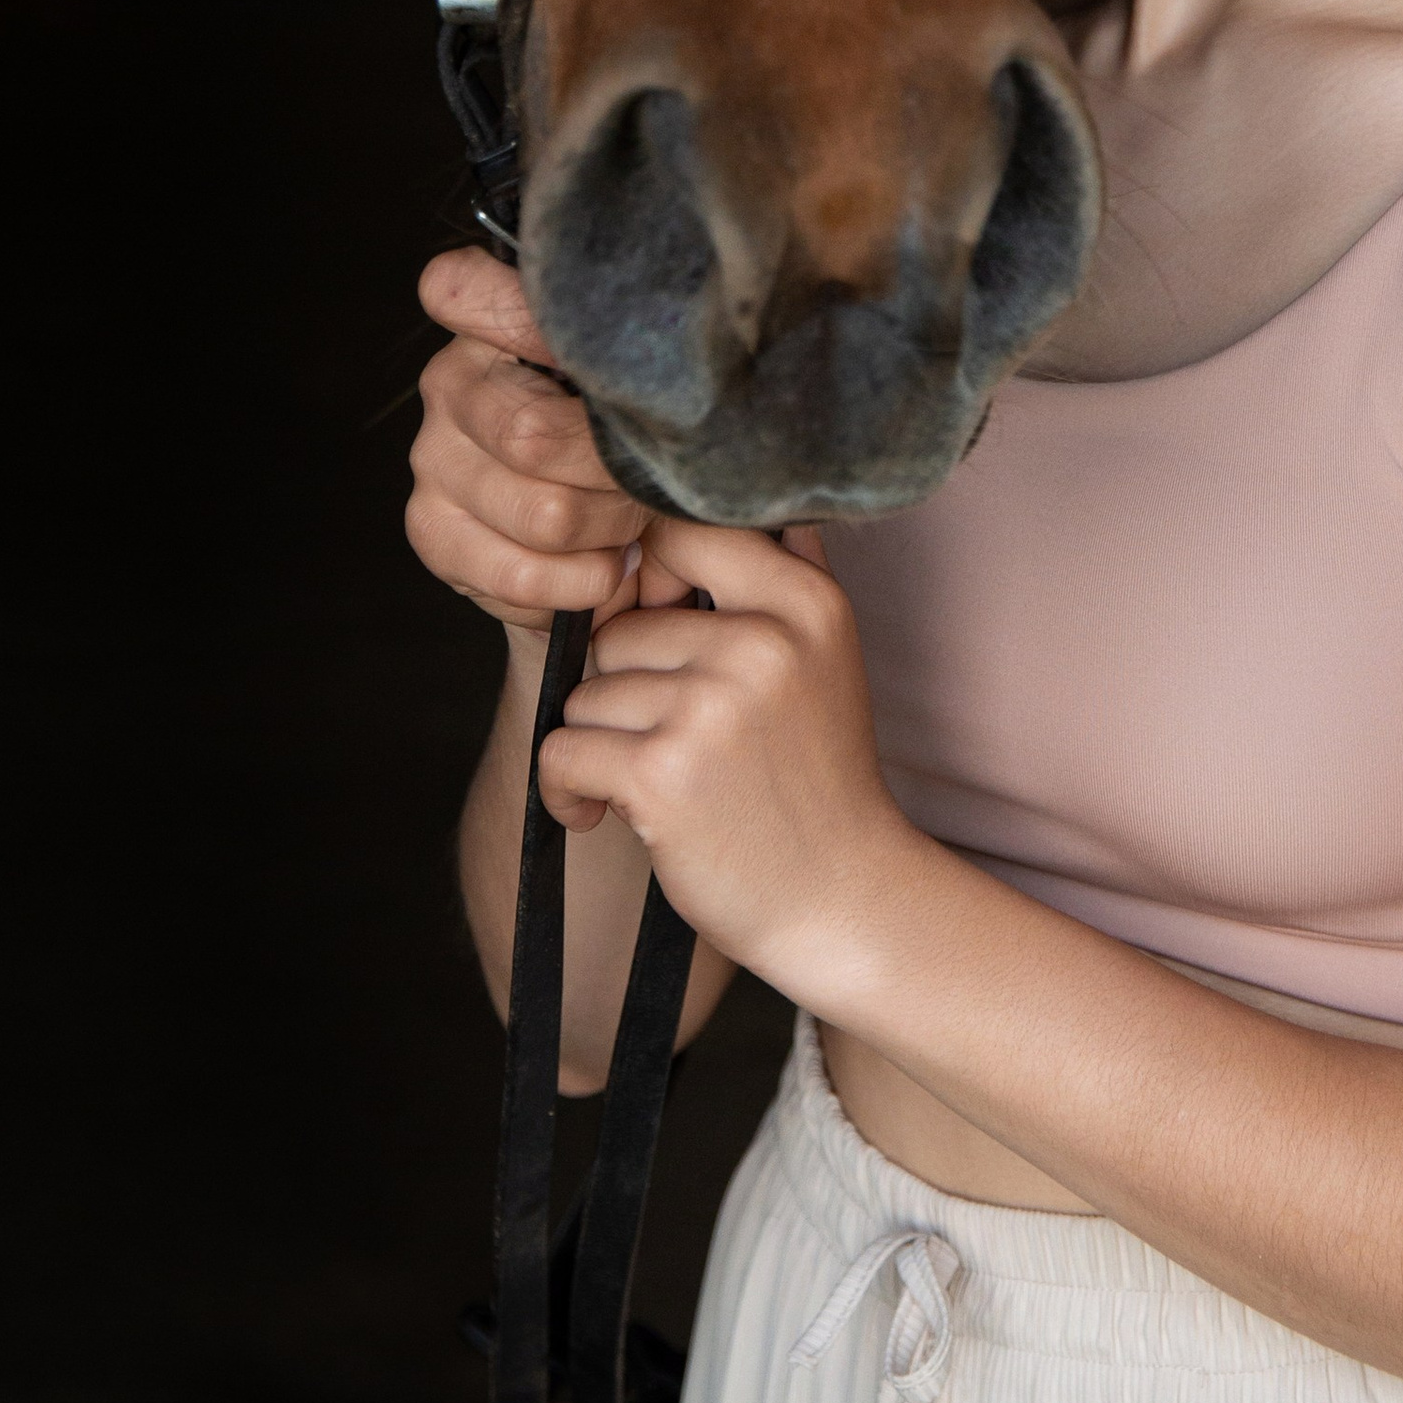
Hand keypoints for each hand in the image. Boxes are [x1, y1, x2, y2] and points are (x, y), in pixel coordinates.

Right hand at [405, 245, 652, 638]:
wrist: (611, 542)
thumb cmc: (637, 444)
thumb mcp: (647, 387)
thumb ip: (634, 354)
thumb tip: (664, 343)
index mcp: (497, 322)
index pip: (463, 288)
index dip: (519, 313)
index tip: (587, 349)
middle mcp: (451, 381)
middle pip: (535, 434)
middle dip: (616, 477)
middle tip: (648, 483)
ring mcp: (432, 457)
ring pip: (543, 512)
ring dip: (610, 532)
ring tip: (630, 524)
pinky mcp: (432, 531)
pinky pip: (522, 576)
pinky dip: (585, 582)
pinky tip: (604, 566)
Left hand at [537, 521, 918, 1003]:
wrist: (842, 900)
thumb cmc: (818, 777)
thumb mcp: (827, 656)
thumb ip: (786, 572)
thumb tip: (753, 502)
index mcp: (803, 602)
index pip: (681, 530)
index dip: (646, 579)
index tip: (656, 634)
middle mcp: (761, 642)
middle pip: (615, 629)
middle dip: (621, 688)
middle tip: (668, 741)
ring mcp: (711, 707)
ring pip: (584, 694)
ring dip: (598, 745)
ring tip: (651, 784)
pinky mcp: (663, 775)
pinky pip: (561, 752)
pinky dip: (567, 792)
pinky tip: (602, 815)